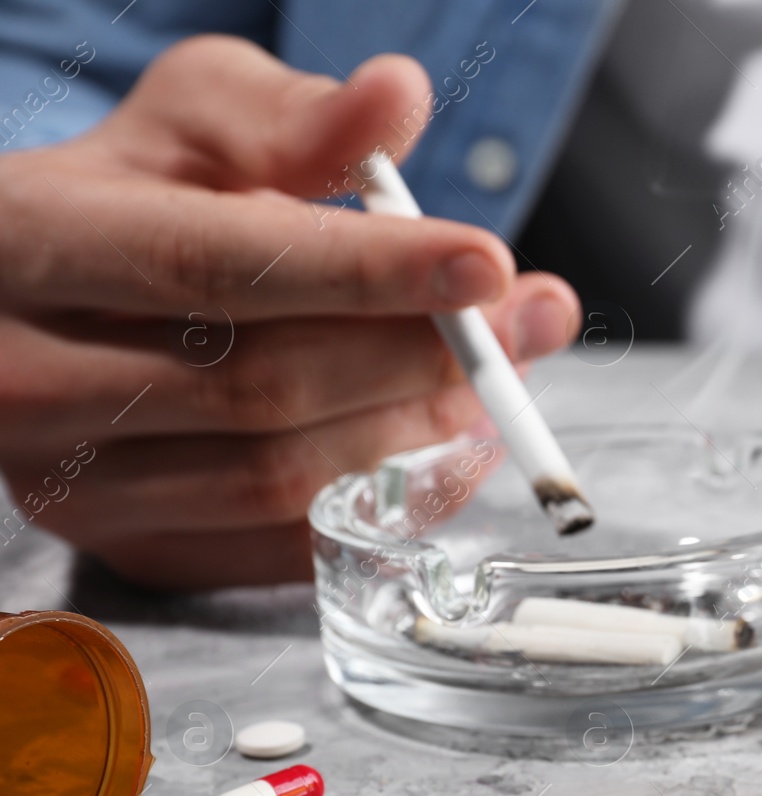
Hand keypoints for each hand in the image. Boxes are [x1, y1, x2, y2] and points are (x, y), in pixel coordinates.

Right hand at [0, 35, 578, 589]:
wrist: (41, 304)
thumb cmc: (128, 199)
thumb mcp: (194, 124)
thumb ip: (293, 117)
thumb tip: (398, 98)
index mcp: (34, 245)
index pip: (219, 266)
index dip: (369, 272)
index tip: (489, 264)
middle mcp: (29, 379)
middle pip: (263, 388)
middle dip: (423, 356)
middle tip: (530, 320)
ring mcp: (74, 486)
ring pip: (282, 480)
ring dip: (419, 434)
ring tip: (498, 378)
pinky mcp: (133, 551)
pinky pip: (289, 549)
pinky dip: (390, 502)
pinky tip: (450, 444)